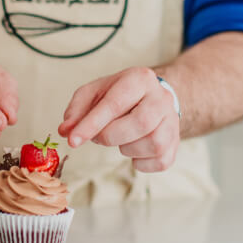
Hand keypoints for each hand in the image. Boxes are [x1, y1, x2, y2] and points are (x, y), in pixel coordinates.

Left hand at [58, 67, 179, 171]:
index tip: (72, 140)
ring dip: (127, 149)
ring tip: (119, 139)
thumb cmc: (119, 95)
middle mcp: (161, 98)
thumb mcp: (95, 92)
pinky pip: (161, 161)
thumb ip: (77, 109)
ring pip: (154, 144)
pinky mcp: (176, 141)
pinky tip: (133, 150)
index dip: (90, 124)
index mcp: (139, 79)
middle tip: (99, 137)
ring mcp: (173, 120)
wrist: (151, 97)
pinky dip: (141, 162)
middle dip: (111, 137)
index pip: (114, 104)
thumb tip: (66, 130)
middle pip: (140, 124)